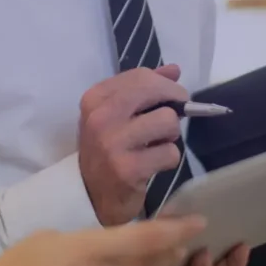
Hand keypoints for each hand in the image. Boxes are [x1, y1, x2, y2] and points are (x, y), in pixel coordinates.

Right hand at [78, 64, 189, 225]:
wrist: (90, 195)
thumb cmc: (106, 150)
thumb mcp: (116, 115)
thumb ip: (143, 89)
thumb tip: (174, 70)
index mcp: (95, 98)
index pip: (140, 76)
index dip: (165, 84)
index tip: (172, 97)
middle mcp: (100, 117)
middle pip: (155, 90)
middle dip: (175, 102)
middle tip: (172, 118)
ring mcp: (113, 143)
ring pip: (168, 121)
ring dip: (170, 135)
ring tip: (157, 144)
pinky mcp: (128, 169)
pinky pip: (170, 153)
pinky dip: (168, 159)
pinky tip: (154, 164)